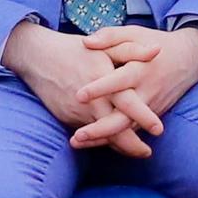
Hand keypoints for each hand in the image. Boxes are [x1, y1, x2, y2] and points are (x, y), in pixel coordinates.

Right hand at [4, 19, 153, 152]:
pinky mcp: (67, 117)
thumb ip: (132, 50)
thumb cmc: (76, 49)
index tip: (159, 130)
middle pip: (114, 130)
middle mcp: (91, 101)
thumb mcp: (105, 45)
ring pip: (101, 135)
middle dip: (132, 146)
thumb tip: (157, 51)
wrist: (37, 56)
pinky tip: (113, 142)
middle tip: (147, 153)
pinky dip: (100, 138)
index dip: (144, 118)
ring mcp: (77, 112)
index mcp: (104, 81)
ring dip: (117, 145)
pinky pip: (87, 132)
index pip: (128, 104)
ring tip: (136, 150)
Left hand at [86, 22, 197, 134]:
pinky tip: (90, 144)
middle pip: (125, 116)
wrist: (190, 59)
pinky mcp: (151, 115)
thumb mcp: (135, 34)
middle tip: (78, 135)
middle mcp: (147, 91)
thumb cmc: (156, 44)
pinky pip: (131, 131)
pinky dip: (112, 139)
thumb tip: (86, 42)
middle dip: (101, 128)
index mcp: (141, 69)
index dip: (101, 88)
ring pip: (127, 129)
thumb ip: (110, 36)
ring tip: (76, 142)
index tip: (79, 96)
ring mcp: (150, 107)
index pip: (120, 81)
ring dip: (103, 138)